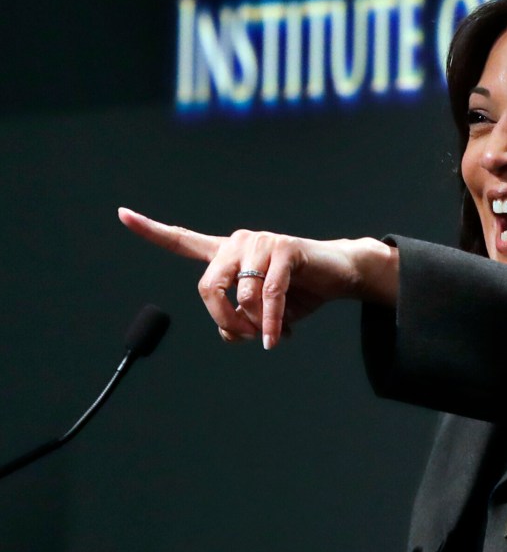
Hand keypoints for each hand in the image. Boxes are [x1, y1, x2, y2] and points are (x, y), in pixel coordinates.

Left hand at [118, 208, 397, 348]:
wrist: (339, 276)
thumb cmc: (300, 293)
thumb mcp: (262, 316)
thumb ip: (238, 323)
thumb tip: (232, 334)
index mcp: (227, 254)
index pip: (183, 240)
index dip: (151, 230)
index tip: (122, 213)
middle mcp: (239, 242)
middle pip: (207, 287)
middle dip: (224, 321)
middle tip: (246, 338)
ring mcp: (262, 242)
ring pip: (240, 296)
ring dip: (256, 325)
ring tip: (274, 334)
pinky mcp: (285, 249)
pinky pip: (269, 295)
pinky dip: (272, 322)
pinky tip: (277, 338)